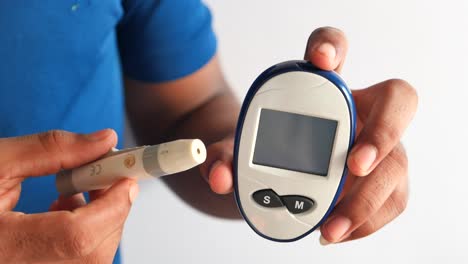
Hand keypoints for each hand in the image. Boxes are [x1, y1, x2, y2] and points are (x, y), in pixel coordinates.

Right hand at [0, 129, 138, 262]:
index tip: (126, 176)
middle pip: (90, 252)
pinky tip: (62, 209)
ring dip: (100, 221)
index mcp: (1, 249)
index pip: (76, 236)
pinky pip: (76, 263)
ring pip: (89, 259)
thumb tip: (105, 140)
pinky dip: (85, 235)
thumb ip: (51, 150)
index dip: (111, 204)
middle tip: (105, 176)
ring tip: (77, 190)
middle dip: (111, 209)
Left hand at [199, 27, 417, 243]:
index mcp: (321, 87)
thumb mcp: (239, 150)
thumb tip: (219, 177)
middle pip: (397, 98)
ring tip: (330, 226)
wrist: (277, 174)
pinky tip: (334, 231)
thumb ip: (224, 158)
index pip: (332, 48)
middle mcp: (360, 111)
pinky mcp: (386, 181)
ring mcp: (380, 147)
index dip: (333, 45)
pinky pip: (392, 200)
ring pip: (397, 162)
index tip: (321, 59)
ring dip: (367, 200)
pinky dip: (364, 222)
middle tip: (353, 164)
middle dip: (382, 129)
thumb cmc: (265, 149)